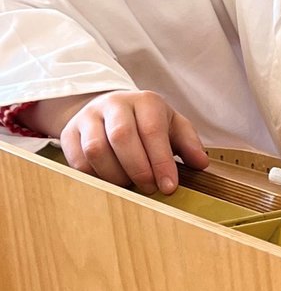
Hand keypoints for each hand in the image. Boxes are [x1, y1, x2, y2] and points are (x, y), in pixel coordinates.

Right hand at [58, 90, 208, 194]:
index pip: (152, 130)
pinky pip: (77, 160)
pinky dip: (95, 178)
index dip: (161, 161)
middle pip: (122, 136)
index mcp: (145, 101)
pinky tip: (110, 184)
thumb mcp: (173, 126)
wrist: (111, 110)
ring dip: (115, 175)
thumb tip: (201, 163)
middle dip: (138, 169)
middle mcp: (115, 104)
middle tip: (149, 189)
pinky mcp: (69, 134)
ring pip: (96, 149)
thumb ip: (188, 143)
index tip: (169, 187)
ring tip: (130, 188)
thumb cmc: (149, 122)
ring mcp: (88, 117)